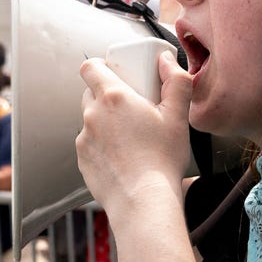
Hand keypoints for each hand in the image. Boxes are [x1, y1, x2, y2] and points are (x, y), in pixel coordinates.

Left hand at [77, 51, 192, 220]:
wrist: (144, 201)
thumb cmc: (161, 159)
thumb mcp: (178, 116)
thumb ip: (176, 81)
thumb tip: (165, 61)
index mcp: (113, 97)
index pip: (90, 67)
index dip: (101, 66)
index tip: (116, 73)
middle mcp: (92, 115)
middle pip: (91, 93)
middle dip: (108, 95)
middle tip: (132, 106)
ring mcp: (84, 139)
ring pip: (91, 120)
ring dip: (106, 122)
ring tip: (131, 137)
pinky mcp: (83, 160)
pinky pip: (90, 144)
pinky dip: (103, 145)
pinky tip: (123, 156)